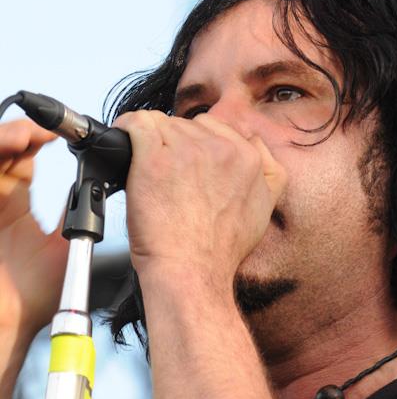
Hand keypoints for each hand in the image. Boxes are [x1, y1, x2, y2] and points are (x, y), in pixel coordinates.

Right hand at [0, 119, 67, 341]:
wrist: (10, 320)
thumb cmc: (33, 294)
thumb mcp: (65, 244)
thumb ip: (75, 214)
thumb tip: (99, 191)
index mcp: (16, 206)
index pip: (24, 159)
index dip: (37, 140)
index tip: (59, 134)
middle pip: (6, 148)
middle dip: (25, 131)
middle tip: (45, 131)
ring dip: (10, 135)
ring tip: (30, 134)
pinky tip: (14, 145)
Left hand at [113, 110, 286, 287]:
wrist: (192, 273)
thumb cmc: (218, 252)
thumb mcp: (264, 210)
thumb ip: (269, 173)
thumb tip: (257, 146)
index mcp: (248, 159)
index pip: (214, 129)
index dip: (195, 148)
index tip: (185, 168)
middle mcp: (222, 148)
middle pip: (187, 126)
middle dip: (174, 147)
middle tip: (168, 180)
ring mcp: (187, 150)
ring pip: (162, 125)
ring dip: (151, 145)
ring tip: (150, 176)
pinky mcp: (154, 156)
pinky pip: (136, 125)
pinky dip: (127, 131)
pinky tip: (125, 147)